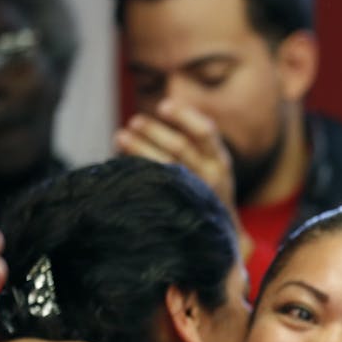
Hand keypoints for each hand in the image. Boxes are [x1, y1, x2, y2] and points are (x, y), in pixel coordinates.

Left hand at [115, 99, 238, 212]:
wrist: (221, 235)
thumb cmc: (209, 189)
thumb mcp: (214, 165)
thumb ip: (195, 143)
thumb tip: (163, 108)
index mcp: (221, 161)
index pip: (205, 132)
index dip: (184, 116)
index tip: (163, 106)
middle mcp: (210, 177)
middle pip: (179, 147)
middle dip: (154, 131)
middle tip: (134, 122)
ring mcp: (195, 194)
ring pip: (164, 166)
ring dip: (139, 148)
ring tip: (120, 136)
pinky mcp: (180, 210)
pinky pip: (155, 187)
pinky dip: (137, 171)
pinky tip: (122, 163)